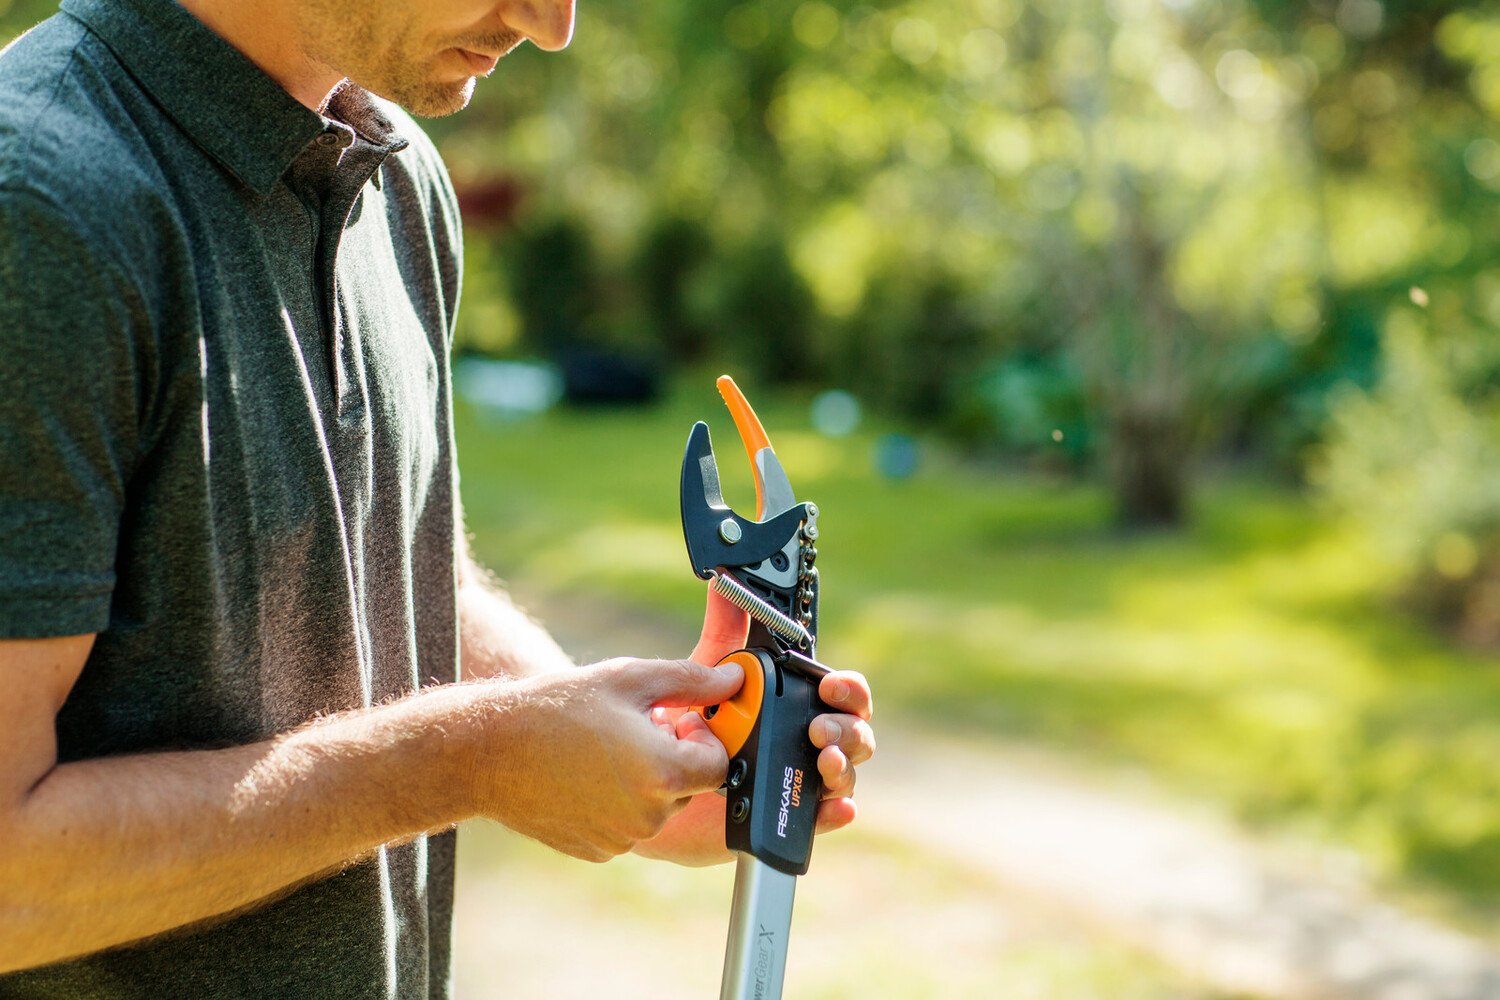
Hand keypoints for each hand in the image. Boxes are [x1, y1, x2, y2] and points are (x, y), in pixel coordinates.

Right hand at [465, 655, 743, 861]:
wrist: (489, 751)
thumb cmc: (557, 708)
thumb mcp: (631, 679)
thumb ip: (692, 681)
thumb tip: (733, 681)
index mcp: (662, 772)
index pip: (720, 763)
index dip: (703, 736)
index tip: (677, 717)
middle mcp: (647, 815)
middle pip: (690, 785)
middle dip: (674, 753)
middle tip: (637, 725)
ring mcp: (621, 839)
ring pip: (658, 806)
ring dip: (647, 778)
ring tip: (606, 746)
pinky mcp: (597, 850)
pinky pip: (628, 824)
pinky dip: (619, 801)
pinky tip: (587, 773)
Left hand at [633, 583, 876, 864]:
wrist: (649, 774)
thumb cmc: (687, 722)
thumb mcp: (707, 670)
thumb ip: (723, 628)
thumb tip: (724, 581)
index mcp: (796, 704)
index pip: (844, 694)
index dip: (848, 689)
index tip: (829, 686)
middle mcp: (804, 741)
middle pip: (854, 734)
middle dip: (848, 729)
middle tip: (818, 730)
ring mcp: (798, 780)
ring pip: (844, 775)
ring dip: (843, 767)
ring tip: (822, 760)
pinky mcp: (783, 817)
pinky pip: (820, 819)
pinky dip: (836, 814)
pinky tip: (834, 807)